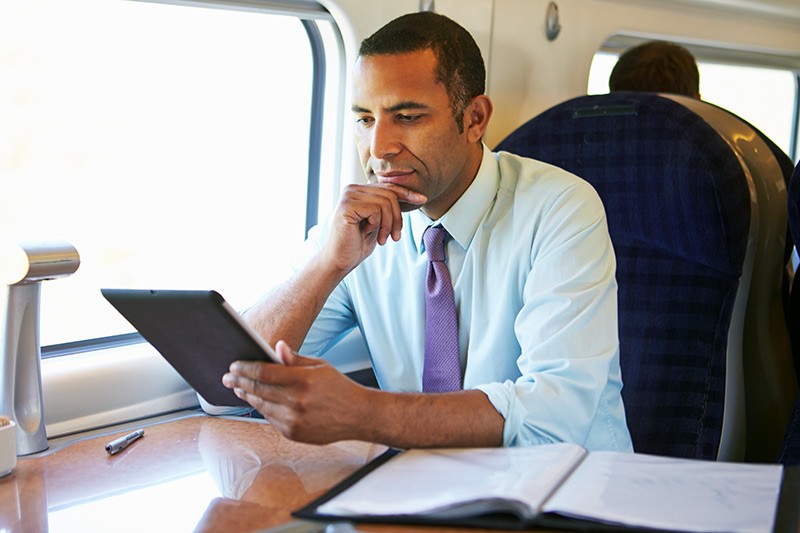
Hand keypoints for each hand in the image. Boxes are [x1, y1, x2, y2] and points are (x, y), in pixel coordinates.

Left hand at [222, 341, 370, 443]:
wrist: (358, 415)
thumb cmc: (339, 388)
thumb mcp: (320, 366)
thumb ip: (295, 359)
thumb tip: (276, 347)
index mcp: (303, 379)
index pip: (263, 372)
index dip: (244, 368)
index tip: (234, 366)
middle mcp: (296, 400)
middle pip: (257, 389)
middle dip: (238, 382)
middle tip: (228, 378)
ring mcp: (294, 419)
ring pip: (260, 405)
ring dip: (247, 396)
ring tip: (238, 388)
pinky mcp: (293, 433)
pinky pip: (270, 419)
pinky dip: (262, 409)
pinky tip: (257, 401)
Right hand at [323, 183, 425, 273]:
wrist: (340, 261)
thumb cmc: (357, 244)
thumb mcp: (379, 222)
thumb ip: (388, 208)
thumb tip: (414, 196)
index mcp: (359, 191)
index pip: (388, 187)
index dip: (407, 193)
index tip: (422, 199)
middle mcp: (352, 189)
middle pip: (390, 194)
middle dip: (397, 218)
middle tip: (394, 237)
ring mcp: (348, 196)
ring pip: (386, 202)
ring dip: (389, 224)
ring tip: (382, 238)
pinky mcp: (347, 206)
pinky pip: (376, 209)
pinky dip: (377, 224)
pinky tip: (366, 232)